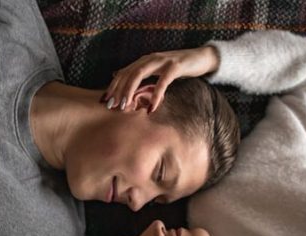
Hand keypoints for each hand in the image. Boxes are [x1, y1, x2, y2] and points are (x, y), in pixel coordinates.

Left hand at [104, 46, 219, 112]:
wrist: (201, 58)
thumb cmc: (177, 67)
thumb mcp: (155, 70)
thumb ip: (139, 73)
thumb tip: (117, 74)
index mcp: (144, 61)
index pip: (123, 73)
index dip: (113, 87)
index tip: (104, 101)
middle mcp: (150, 58)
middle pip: (128, 73)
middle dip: (118, 90)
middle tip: (112, 106)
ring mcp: (162, 61)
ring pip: (140, 74)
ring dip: (130, 90)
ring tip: (125, 106)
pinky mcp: (175, 66)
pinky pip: (163, 82)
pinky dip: (156, 95)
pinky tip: (151, 108)